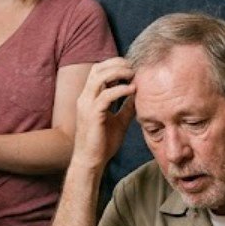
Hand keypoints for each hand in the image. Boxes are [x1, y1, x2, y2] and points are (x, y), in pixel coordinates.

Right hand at [71, 57, 136, 171]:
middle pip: (98, 68)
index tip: (132, 68)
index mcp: (89, 97)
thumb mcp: (119, 121)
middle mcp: (85, 98)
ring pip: (99, 77)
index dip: (115, 65)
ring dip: (118, 72)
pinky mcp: (92, 114)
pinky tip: (133, 90)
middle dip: (117, 63)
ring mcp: (86, 105)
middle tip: (134, 66)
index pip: (99, 71)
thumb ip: (127, 107)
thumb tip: (139, 96)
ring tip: (133, 74)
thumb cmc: (102, 143)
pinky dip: (120, 89)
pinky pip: (106, 95)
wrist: (91, 162)